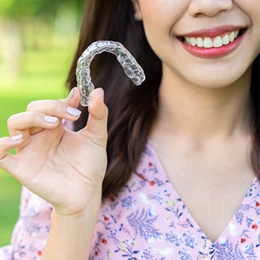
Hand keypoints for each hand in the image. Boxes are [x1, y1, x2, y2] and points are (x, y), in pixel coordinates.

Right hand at [0, 88, 107, 215]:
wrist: (87, 193)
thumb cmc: (90, 166)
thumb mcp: (97, 138)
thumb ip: (98, 114)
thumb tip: (98, 90)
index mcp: (56, 128)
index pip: (50, 105)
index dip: (62, 101)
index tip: (78, 100)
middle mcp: (40, 136)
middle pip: (32, 110)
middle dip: (51, 107)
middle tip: (72, 116)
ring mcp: (30, 151)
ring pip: (15, 123)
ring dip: (31, 118)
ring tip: (52, 124)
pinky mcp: (22, 168)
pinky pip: (0, 154)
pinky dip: (1, 145)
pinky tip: (18, 140)